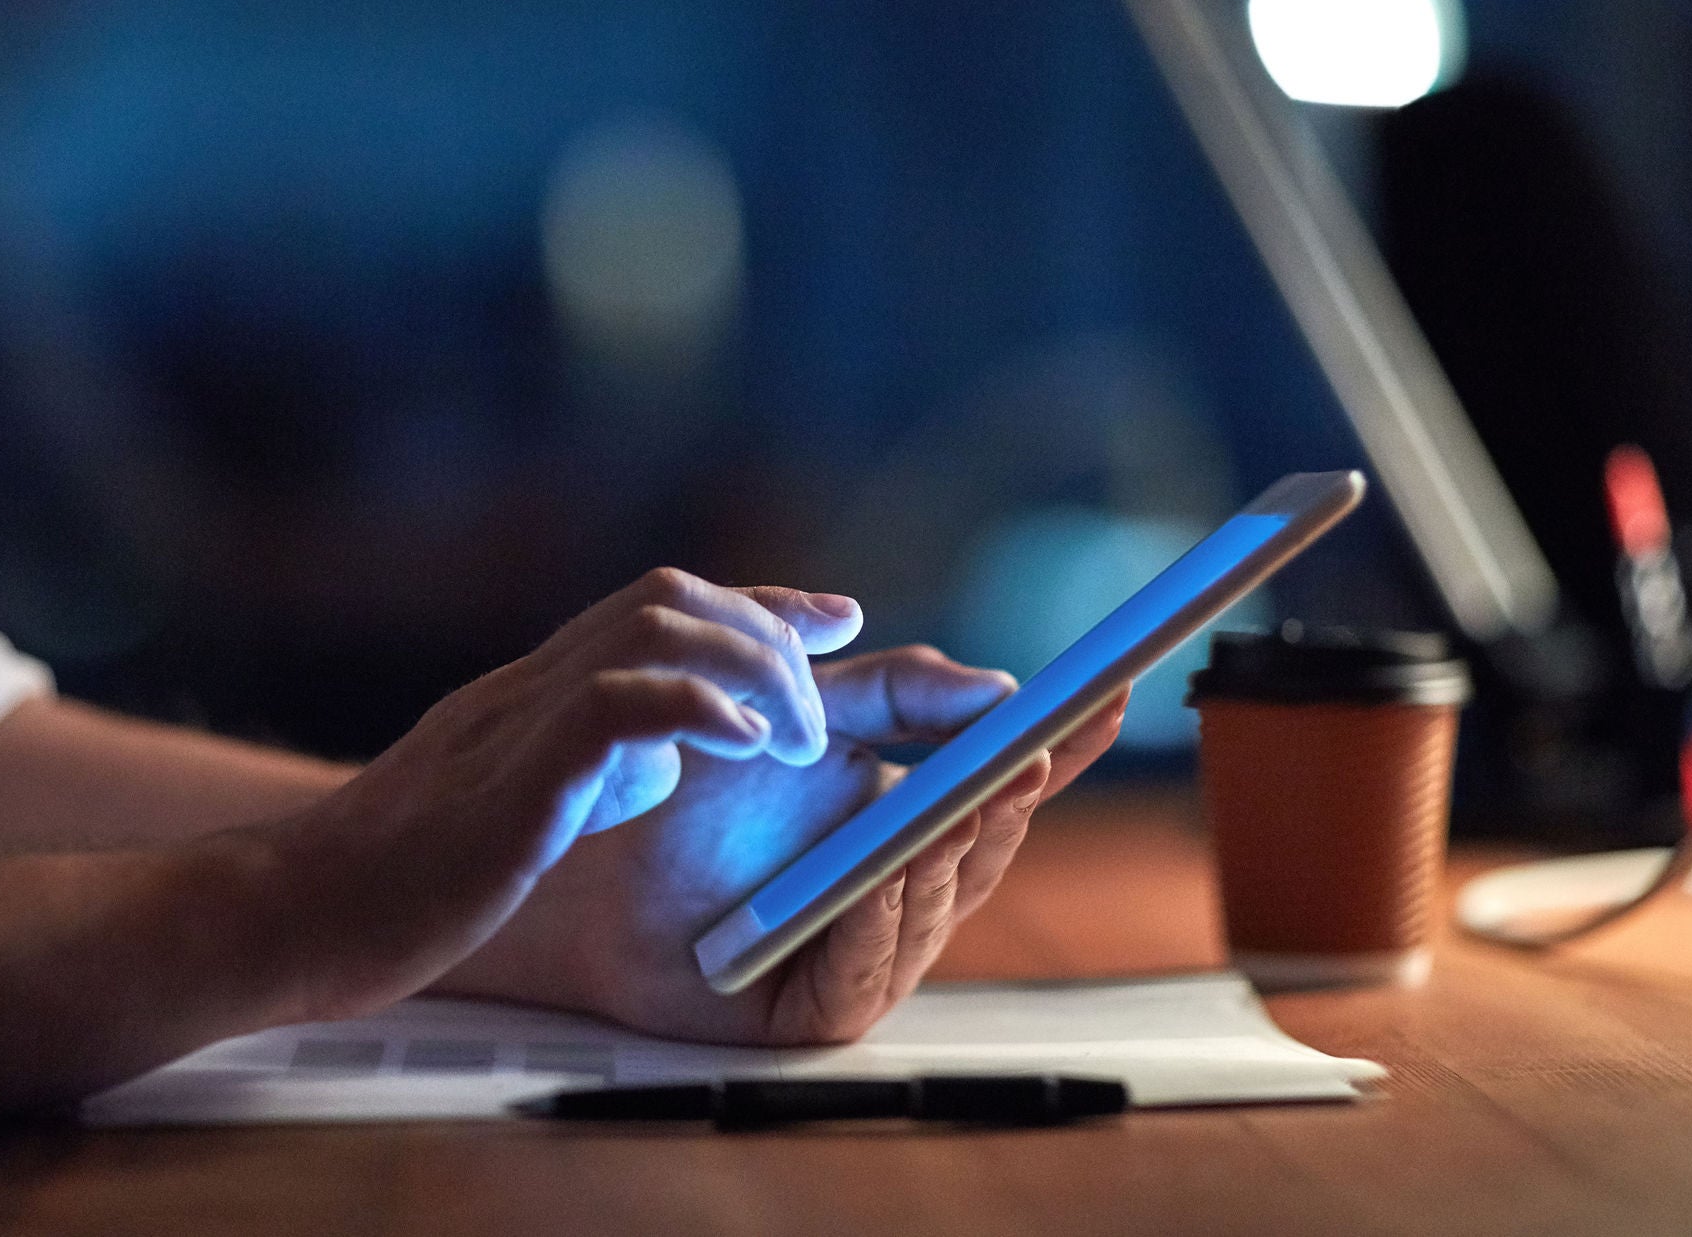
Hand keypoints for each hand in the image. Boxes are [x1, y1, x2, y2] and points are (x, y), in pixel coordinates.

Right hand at [267, 568, 864, 1020]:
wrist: (291, 915)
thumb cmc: (399, 880)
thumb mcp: (511, 804)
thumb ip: (584, 765)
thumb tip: (662, 753)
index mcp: (531, 693)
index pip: (657, 609)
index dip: (755, 603)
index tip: (827, 617)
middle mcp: (527, 687)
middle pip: (669, 598)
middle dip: (765, 630)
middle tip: (822, 699)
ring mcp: (515, 724)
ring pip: (654, 630)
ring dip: (749, 668)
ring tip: (793, 738)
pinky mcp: (508, 782)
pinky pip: (615, 708)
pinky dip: (699, 712)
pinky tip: (747, 747)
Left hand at [431, 645, 1126, 1044]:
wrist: (586, 850)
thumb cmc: (690, 787)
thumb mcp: (806, 713)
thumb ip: (895, 692)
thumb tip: (995, 682)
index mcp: (909, 819)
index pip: (1001, 783)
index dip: (1058, 746)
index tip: (1106, 695)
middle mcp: (900, 889)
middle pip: (983, 846)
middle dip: (1014, 796)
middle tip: (1036, 744)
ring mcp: (864, 949)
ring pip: (936, 905)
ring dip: (955, 849)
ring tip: (971, 793)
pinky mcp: (817, 1008)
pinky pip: (869, 968)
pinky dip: (882, 915)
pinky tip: (888, 870)